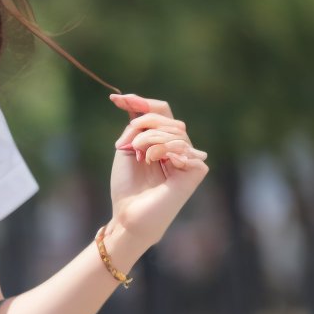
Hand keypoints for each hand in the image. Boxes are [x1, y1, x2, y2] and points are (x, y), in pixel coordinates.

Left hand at [108, 91, 208, 245]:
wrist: (129, 214)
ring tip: (140, 155)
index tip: (116, 98)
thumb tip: (136, 107)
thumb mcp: (126, 149)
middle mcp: (178, 149)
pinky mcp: (196, 172)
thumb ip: (135, 127)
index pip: (161, 113)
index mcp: (162, 142)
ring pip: (176, 131)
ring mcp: (188, 160)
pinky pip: (184, 149)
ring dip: (152, 138)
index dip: (142, 103)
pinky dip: (165, 149)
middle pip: (169, 119)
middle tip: (130, 144)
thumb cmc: (127, 187)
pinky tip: (154, 160)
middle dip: (146, 123)